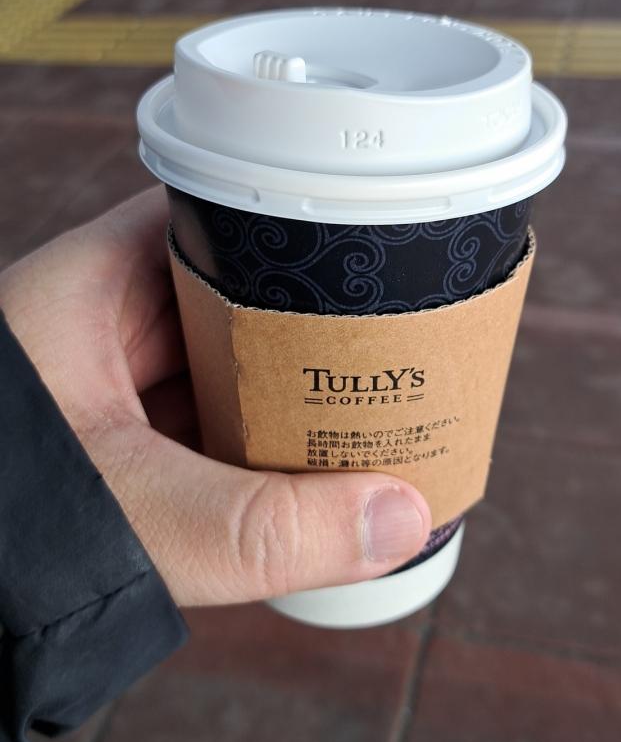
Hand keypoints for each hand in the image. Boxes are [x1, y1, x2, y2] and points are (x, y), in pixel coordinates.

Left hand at [0, 189, 430, 606]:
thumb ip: (263, 526)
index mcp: (90, 285)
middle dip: (317, 324)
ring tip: (386, 403)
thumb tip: (402, 517)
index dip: (302, 223)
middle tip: (409, 341)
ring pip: (227, 365)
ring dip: (294, 392)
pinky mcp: (117, 444)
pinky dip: (259, 445)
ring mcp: (109, 385)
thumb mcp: (131, 518)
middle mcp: (101, 322)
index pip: (218, 215)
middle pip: (237, 293)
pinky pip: (208, 423)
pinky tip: (316, 468)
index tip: (383, 246)